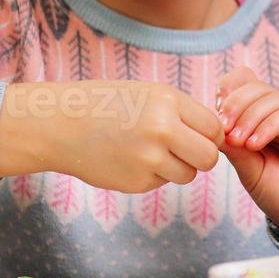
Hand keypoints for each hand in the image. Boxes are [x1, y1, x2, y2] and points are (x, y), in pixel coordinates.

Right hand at [0, 80, 223, 192]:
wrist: (61, 124)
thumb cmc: (108, 105)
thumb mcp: (149, 95)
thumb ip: (182, 113)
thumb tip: (218, 135)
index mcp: (169, 102)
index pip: (214, 128)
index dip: (210, 134)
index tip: (198, 134)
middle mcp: (162, 130)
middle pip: (209, 157)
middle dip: (202, 156)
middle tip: (186, 150)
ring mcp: (149, 159)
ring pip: (188, 175)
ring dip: (178, 168)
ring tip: (153, 152)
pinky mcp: (136, 182)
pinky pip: (162, 182)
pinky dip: (153, 175)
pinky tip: (131, 160)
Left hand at [216, 67, 278, 244]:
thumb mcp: (248, 168)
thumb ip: (234, 143)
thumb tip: (214, 122)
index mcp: (265, 118)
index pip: (246, 84)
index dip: (228, 94)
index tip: (216, 119)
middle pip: (256, 87)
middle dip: (235, 105)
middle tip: (225, 131)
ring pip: (272, 98)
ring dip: (249, 118)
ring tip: (240, 142)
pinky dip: (269, 125)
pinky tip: (255, 144)